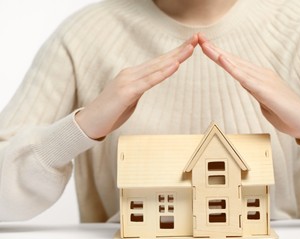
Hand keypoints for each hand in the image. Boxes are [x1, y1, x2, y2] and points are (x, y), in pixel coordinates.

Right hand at [76, 35, 198, 139]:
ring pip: (156, 68)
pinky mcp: (125, 92)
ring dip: (175, 57)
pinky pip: (148, 82)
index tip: (190, 46)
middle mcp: (131, 74)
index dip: (175, 53)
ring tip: (191, 48)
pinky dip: (162, 73)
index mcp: (133, 75)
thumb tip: (149, 84)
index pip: (158, 63)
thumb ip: (140, 89)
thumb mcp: (130, 98)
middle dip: (179, 50)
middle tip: (196, 38)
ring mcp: (127, 81)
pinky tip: (174, 66)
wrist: (89, 123)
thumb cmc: (110, 112)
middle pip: (160, 60)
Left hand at [198, 33, 299, 142]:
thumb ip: (255, 91)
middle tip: (200, 39)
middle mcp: (261, 75)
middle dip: (215, 50)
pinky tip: (222, 59)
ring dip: (220, 55)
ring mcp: (264, 81)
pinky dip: (233, 68)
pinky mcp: (266, 90)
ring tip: (205, 45)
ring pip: (237, 66)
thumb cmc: (285, 114)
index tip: (206, 47)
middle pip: (234, 61)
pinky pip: (246, 78)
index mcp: (259, 78)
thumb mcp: (264, 101)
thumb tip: (246, 84)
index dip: (220, 55)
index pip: (236, 64)